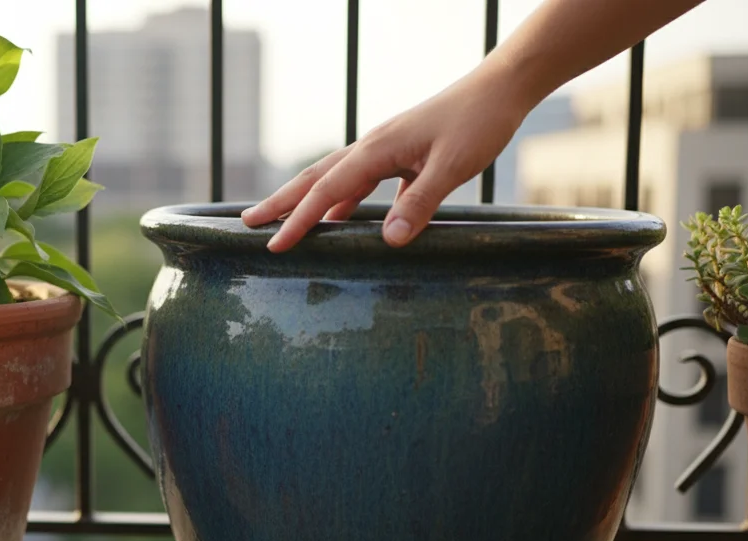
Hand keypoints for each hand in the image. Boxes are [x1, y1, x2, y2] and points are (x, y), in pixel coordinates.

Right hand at [241, 69, 529, 250]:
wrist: (500, 88)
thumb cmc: (478, 122)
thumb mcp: (452, 166)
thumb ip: (419, 203)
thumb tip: (388, 241)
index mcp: (377, 149)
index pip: (327, 190)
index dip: (299, 220)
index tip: (274, 244)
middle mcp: (371, 146)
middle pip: (314, 178)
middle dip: (280, 203)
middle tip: (247, 224)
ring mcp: (383, 149)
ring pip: (332, 178)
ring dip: (304, 200)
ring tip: (280, 222)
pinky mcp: (397, 153)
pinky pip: (357, 181)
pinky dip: (339, 201)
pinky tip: (339, 220)